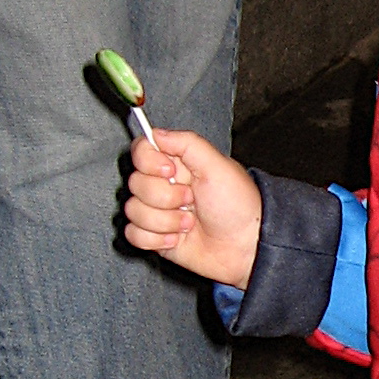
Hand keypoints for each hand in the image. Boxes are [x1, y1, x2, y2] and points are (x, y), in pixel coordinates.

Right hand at [122, 128, 261, 290]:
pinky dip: (155, 239)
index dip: (149, 162)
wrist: (246, 245)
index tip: (171, 172)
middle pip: (135, 182)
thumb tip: (156, 133)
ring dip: (165, 220)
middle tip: (191, 201)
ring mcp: (158, 212)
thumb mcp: (217, 165)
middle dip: (164, 197)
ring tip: (190, 223)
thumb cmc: (239, 205)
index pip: (141, 151)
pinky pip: (133, 234)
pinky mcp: (155, 237)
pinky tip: (178, 239)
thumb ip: (186, 143)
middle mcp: (164, 186)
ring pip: (132, 210)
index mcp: (177, 164)